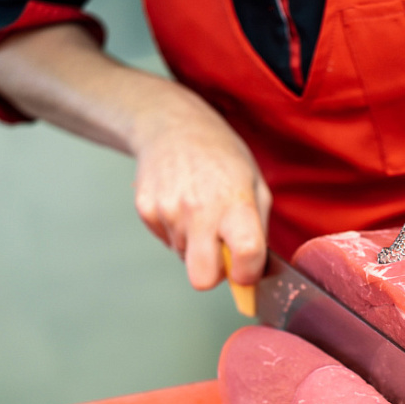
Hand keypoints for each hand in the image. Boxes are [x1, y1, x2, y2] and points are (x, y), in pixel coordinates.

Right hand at [0, 24, 270, 290]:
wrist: (171, 124)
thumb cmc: (220, 155)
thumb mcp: (255, 183)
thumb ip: (258, 229)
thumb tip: (256, 272)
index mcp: (234, 201)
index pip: (245, 255)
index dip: (248, 273)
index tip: (247, 269)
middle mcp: (199, 210)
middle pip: (202, 279)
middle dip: (214, 275)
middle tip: (221, 252)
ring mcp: (168, 211)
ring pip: (185, 258)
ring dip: (196, 244)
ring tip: (199, 209)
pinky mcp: (146, 211)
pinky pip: (167, 241)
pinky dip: (177, 231)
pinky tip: (181, 203)